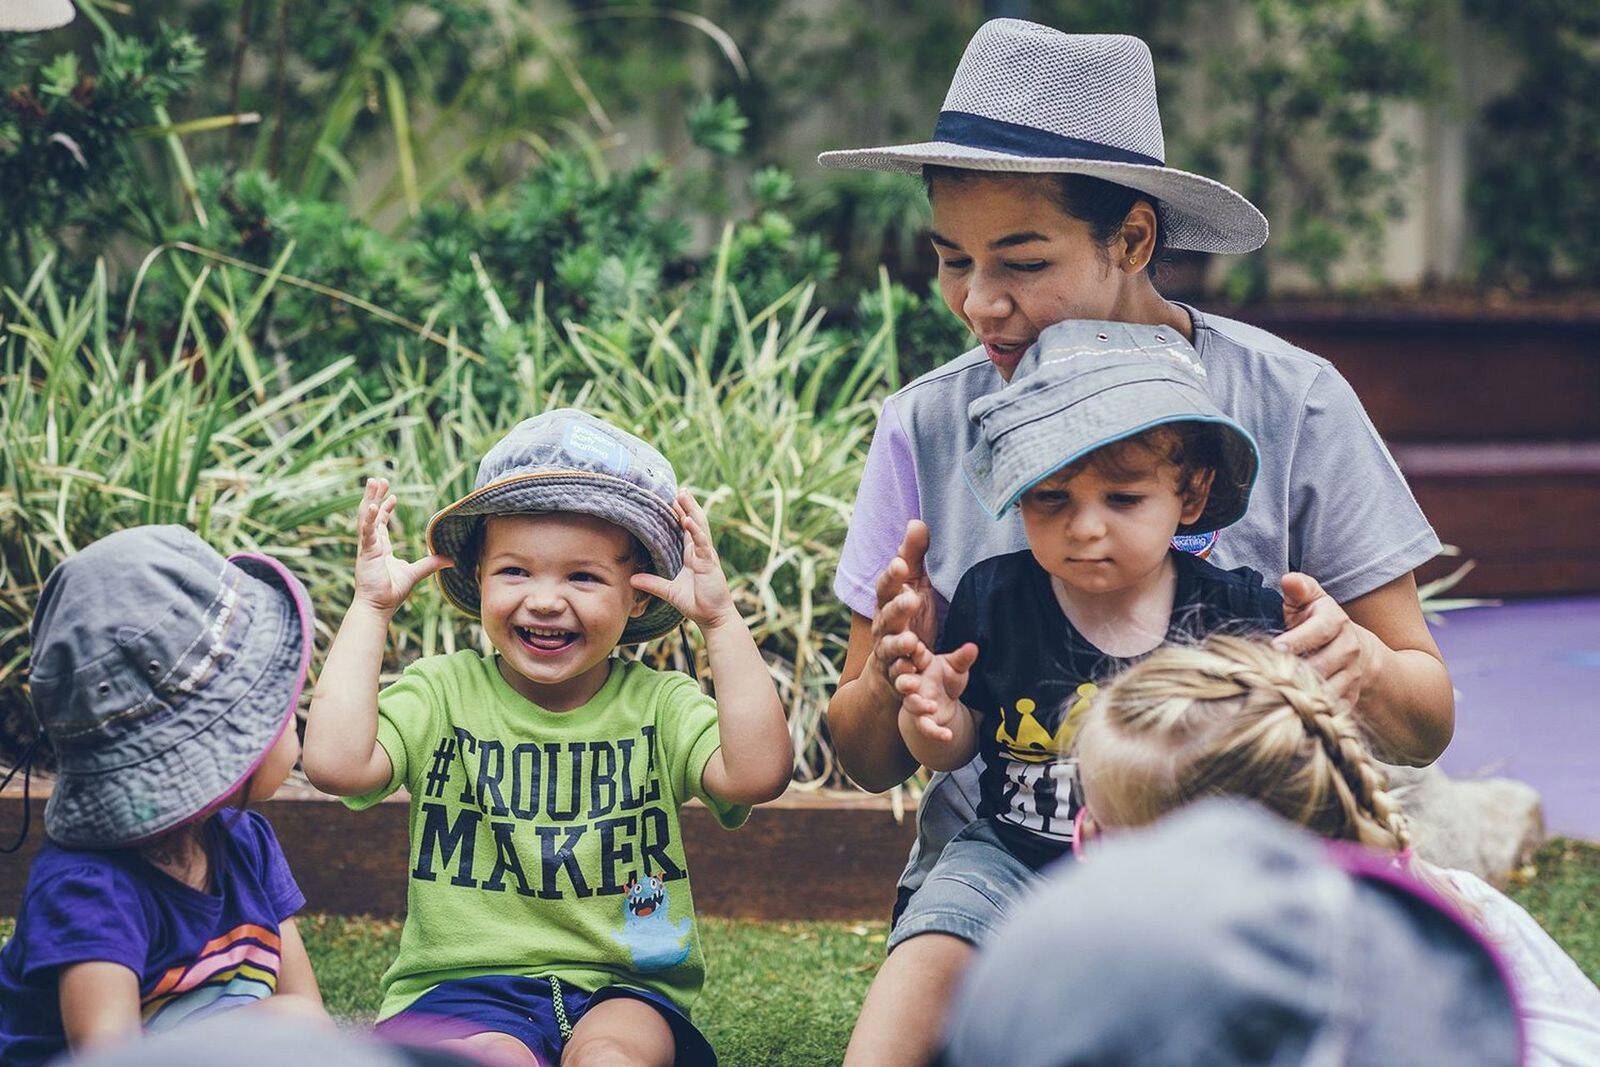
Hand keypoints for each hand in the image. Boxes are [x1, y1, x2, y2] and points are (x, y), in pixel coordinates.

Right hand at [352, 478, 451, 614]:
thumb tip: (450, 560)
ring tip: (373, 481)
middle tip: (378, 480)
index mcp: (380, 548)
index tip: (392, 495)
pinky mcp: (366, 552)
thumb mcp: (415, 574)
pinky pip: (366, 532)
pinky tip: (374, 504)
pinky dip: (370, 518)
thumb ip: (430, 564)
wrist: (378, 607)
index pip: (380, 523)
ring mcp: (367, 547)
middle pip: (371, 514)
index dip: (385, 509)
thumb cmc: (390, 593)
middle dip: (374, 496)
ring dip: (370, 498)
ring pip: (366, 517)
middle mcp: (371, 544)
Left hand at [630, 491, 736, 628]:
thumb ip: (652, 583)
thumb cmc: (696, 603)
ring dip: (691, 510)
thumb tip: (631, 579)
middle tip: (680, 488)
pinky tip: (688, 520)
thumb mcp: (669, 591)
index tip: (672, 499)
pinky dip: (695, 531)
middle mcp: (700, 552)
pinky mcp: (709, 564)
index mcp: (692, 555)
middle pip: (694, 522)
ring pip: (699, 527)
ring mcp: (706, 556)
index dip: (680, 514)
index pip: (685, 529)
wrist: (712, 617)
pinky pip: (702, 544)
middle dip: (688, 505)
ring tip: (684, 494)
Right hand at [871, 521, 938, 691]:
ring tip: (913, 643)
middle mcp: (884, 628)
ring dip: (899, 646)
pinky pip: (900, 682)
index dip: (892, 576)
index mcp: (888, 604)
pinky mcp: (897, 680)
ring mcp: (889, 655)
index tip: (900, 563)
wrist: (889, 669)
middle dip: (898, 608)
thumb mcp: (912, 587)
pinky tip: (913, 681)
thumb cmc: (904, 619)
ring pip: (891, 650)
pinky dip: (906, 683)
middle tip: (912, 599)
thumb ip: (913, 558)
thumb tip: (917, 521)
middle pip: (888, 617)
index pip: (886, 587)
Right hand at [894, 640, 977, 742]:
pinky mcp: (922, 720)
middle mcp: (914, 682)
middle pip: (902, 680)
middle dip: (905, 680)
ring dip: (919, 705)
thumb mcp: (956, 666)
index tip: (918, 647)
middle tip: (911, 681)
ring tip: (932, 707)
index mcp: (919, 665)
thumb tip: (974, 647)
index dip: (913, 652)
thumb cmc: (945, 676)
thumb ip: (963, 658)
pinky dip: (935, 733)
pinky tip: (948, 736)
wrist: (942, 700)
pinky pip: (925, 727)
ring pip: (911, 704)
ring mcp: (916, 702)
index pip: (912, 656)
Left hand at [1274, 572, 1380, 706]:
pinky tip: (1291, 710)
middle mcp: (1349, 649)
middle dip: (1293, 672)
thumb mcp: (1311, 600)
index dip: (1297, 640)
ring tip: (1275, 693)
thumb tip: (1288, 580)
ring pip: (1326, 691)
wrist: (1357, 650)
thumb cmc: (1319, 621)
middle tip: (1267, 677)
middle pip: (1321, 666)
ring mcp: (1352, 675)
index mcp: (1336, 622)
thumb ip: (1300, 589)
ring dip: (1301, 694)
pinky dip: (1312, 712)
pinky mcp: (1350, 696)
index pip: (1319, 631)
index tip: (1275, 649)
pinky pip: (1331, 709)